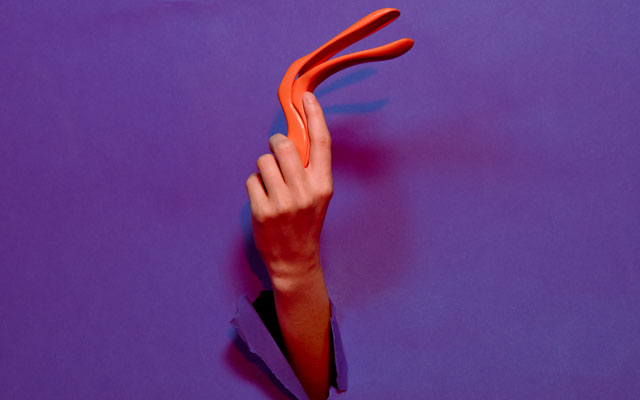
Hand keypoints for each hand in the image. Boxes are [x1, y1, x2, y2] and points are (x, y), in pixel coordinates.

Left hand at [246, 92, 332, 286]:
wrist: (295, 259)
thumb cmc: (305, 222)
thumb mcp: (317, 195)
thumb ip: (309, 168)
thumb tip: (291, 138)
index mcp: (323, 185)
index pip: (322, 143)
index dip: (315, 116)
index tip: (306, 97)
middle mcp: (306, 192)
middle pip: (284, 146)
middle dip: (276, 143)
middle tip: (275, 151)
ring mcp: (284, 202)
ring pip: (264, 161)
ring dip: (264, 169)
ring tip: (271, 186)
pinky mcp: (263, 211)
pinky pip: (252, 180)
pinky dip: (255, 186)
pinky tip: (262, 200)